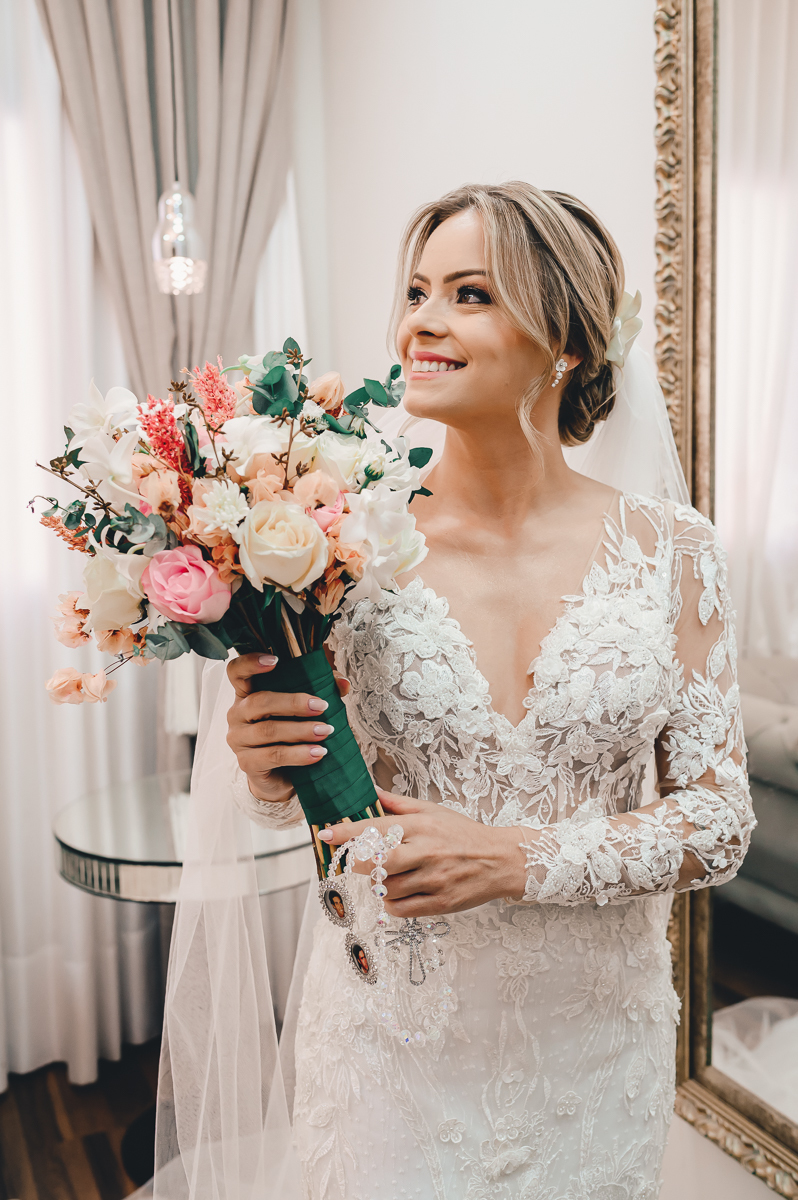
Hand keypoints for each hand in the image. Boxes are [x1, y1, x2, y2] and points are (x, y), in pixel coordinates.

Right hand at [226, 653, 348, 803]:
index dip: (251, 662)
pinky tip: (318, 753)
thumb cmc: (290, 734)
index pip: (236, 671)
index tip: (275, 660)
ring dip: (301, 731)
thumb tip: (343, 684)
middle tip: (322, 707)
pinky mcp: (247, 763)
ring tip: (326, 731)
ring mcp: (238, 739)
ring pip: (268, 731)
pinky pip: (273, 756)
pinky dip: (298, 754)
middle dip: (294, 703)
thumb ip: (322, 689)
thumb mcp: (304, 709)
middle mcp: (237, 713)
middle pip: (259, 701)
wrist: (280, 776)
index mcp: (246, 693)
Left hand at [320, 787, 527, 915]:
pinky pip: (400, 909)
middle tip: (354, 861)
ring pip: (386, 888)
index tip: (325, 834)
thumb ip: (400, 805)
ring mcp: (433, 880)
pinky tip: (396, 892)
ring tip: (385, 876)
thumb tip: (372, 793)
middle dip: (357, 862)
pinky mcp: (440, 903)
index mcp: (422, 826)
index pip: (377, 828)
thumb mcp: (434, 811)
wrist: (501, 861)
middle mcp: (426, 852)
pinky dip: (391, 903)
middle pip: (377, 861)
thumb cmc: (464, 835)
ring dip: (376, 884)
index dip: (347, 832)